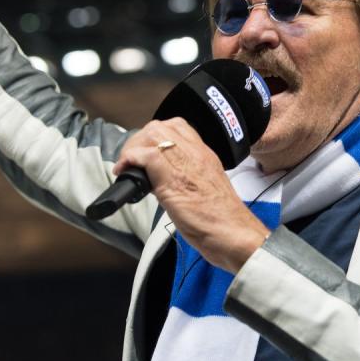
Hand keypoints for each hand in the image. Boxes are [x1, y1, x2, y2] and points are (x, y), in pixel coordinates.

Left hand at [113, 118, 270, 272]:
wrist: (234, 233)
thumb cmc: (222, 220)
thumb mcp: (206, 189)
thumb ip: (188, 178)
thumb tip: (163, 181)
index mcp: (205, 155)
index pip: (177, 127)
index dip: (155, 137)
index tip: (146, 153)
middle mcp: (196, 152)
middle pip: (160, 127)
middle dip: (140, 140)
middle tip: (133, 161)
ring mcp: (185, 162)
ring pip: (152, 134)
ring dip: (133, 148)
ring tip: (128, 167)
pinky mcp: (172, 177)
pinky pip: (145, 154)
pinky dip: (129, 160)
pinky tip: (125, 173)